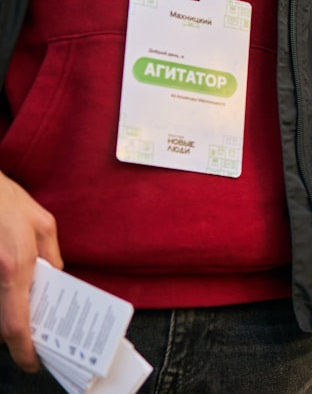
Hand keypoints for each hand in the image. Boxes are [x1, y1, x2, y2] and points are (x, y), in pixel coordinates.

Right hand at [0, 171, 61, 372]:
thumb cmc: (5, 200)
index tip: (31, 362)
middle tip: (37, 340)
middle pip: (4, 320)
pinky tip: (17, 294)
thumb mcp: (41, 223)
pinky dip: (3, 298)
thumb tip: (55, 280)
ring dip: (12, 313)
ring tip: (32, 316)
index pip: (16, 322)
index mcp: (16, 266)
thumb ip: (51, 255)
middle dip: (20, 334)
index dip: (23, 349)